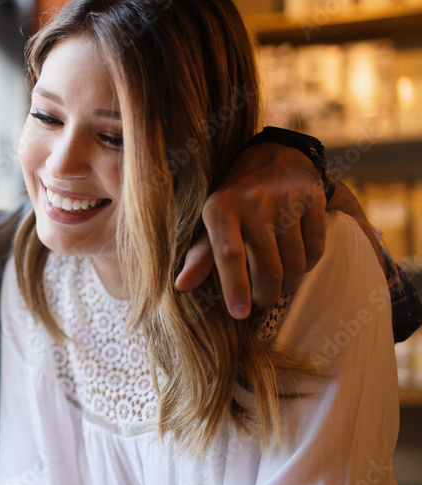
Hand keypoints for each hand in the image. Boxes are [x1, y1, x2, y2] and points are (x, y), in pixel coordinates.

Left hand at [176, 143, 326, 318]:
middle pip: (267, 267)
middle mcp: (253, 201)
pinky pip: (316, 248)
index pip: (228, 255)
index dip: (235, 288)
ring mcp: (287, 198)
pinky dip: (308, 265)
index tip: (239, 314)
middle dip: (266, 295)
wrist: (273, 156)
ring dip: (289, 285)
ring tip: (279, 287)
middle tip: (263, 301)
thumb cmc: (234, 200)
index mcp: (220, 208)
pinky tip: (297, 264)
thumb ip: (200, 255)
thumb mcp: (210, 221)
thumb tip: (182, 286)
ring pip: (295, 262)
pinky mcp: (314, 197)